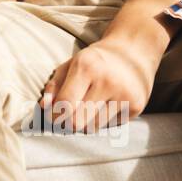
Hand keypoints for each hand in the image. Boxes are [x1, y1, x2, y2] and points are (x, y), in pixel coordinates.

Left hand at [39, 37, 158, 132]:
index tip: (52, 117)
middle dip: (67, 123)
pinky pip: (110, 126)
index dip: (54, 116)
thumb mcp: (70, 65)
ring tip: (88, 108)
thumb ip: (54, 86)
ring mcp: (124, 94)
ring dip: (85, 123)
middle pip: (78, 121)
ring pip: (93, 127)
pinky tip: (107, 106)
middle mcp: (107, 80)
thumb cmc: (94, 62)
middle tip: (66, 118)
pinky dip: (103, 121)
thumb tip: (44, 107)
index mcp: (86, 67)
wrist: (132, 52)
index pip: (65, 104)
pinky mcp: (137, 106)